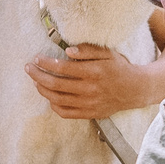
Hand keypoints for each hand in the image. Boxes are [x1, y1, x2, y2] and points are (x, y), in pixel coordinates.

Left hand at [27, 42, 164, 119]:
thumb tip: (68, 50)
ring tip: (36, 81)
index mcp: (93, 72)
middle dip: (38, 75)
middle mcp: (90, 89)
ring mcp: (89, 103)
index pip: (62, 68)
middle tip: (29, 68)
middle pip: (55, 84)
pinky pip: (66, 113)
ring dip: (42, 90)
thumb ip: (88, 50)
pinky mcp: (89, 113)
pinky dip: (54, 106)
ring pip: (57, 99)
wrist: (135, 89)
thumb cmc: (119, 68)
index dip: (45, 63)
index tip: (36, 58)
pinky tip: (49, 97)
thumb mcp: (107, 53)